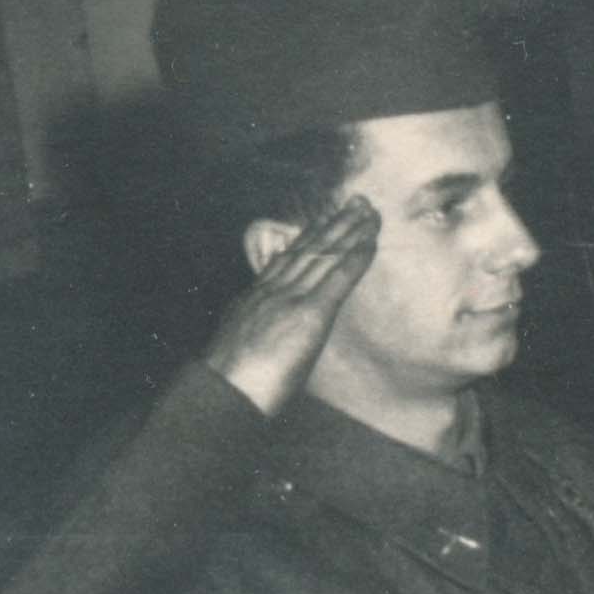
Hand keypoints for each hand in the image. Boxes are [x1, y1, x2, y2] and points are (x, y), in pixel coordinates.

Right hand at [202, 197, 376, 415]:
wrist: (222, 391)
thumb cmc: (228, 381)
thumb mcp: (237, 343)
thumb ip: (255, 329)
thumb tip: (268, 331)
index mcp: (256, 297)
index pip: (288, 259)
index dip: (310, 236)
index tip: (325, 219)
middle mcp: (274, 290)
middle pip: (309, 249)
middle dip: (335, 223)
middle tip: (357, 202)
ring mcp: (291, 298)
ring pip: (325, 256)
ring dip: (351, 231)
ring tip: (369, 212)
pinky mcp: (309, 313)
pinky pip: (338, 278)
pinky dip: (356, 258)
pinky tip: (371, 242)